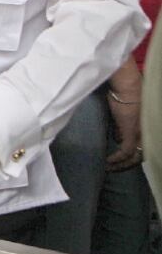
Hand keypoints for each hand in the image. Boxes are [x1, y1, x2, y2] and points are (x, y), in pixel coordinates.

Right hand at [107, 55, 142, 170]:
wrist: (126, 85)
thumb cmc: (123, 93)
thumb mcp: (124, 113)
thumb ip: (122, 126)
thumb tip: (117, 137)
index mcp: (146, 127)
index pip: (143, 148)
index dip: (133, 156)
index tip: (120, 160)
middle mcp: (146, 132)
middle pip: (141, 155)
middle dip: (127, 165)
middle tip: (115, 168)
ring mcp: (141, 133)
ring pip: (135, 156)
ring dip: (121, 165)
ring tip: (110, 167)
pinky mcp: (131, 132)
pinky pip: (125, 152)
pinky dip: (116, 159)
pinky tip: (108, 161)